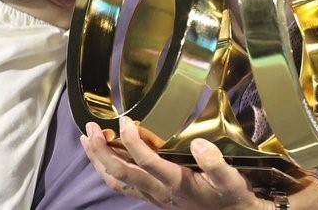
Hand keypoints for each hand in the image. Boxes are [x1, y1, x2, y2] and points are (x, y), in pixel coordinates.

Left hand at [79, 117, 269, 208]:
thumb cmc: (230, 196)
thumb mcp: (231, 181)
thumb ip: (216, 164)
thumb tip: (199, 144)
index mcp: (177, 183)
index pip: (147, 163)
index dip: (133, 142)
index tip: (125, 121)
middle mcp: (159, 190)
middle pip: (121, 173)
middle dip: (102, 152)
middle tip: (89, 129)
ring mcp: (152, 195)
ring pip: (117, 181)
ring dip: (98, 161)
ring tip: (86, 139)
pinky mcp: (151, 195)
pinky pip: (122, 184)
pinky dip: (106, 169)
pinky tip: (101, 155)